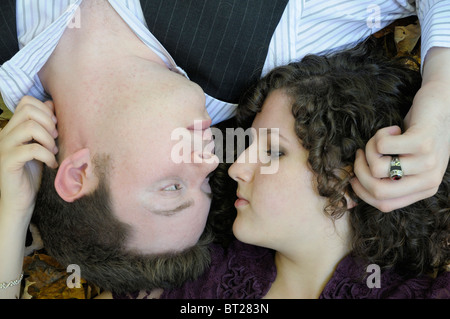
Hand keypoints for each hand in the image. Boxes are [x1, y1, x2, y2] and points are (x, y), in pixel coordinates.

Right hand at [0, 96, 57, 222]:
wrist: (20, 202)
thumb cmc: (32, 174)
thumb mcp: (41, 146)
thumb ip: (44, 126)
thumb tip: (51, 104)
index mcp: (12, 128)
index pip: (26, 102)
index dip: (45, 110)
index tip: (55, 127)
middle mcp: (4, 134)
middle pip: (28, 111)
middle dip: (49, 123)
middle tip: (55, 140)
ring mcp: (4, 148)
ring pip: (29, 127)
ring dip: (48, 139)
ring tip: (54, 152)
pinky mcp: (7, 162)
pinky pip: (32, 149)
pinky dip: (48, 156)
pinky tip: (52, 165)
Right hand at [351, 83, 448, 211]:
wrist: (444, 105)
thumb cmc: (419, 134)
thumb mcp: (408, 162)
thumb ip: (390, 178)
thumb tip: (353, 193)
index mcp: (424, 189)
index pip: (384, 204)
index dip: (362, 191)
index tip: (354, 175)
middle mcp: (429, 180)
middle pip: (378, 191)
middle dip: (359, 172)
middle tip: (360, 154)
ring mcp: (427, 162)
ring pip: (376, 167)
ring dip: (369, 149)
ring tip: (380, 139)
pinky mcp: (422, 142)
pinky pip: (382, 146)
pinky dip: (379, 135)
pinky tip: (393, 129)